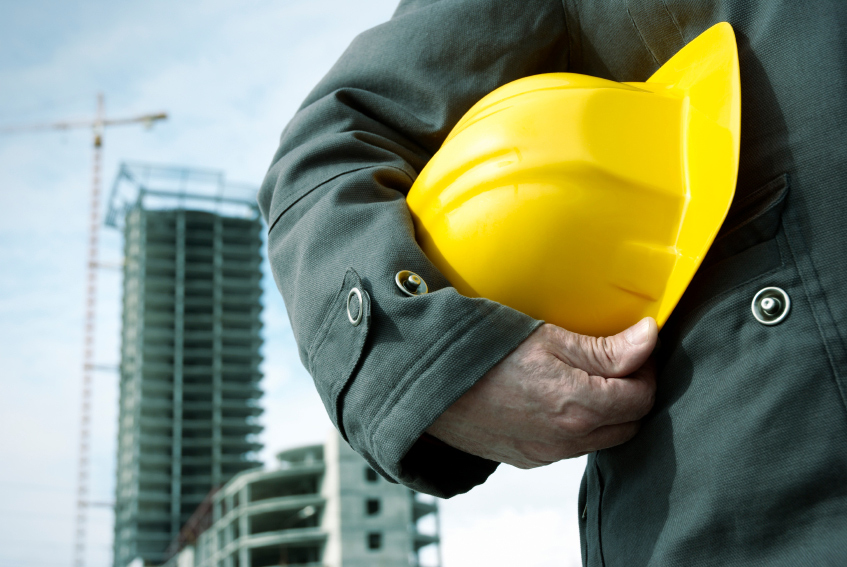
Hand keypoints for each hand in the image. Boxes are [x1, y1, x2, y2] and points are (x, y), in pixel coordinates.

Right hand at [426, 318, 657, 467]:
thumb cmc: (482, 353)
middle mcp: (568, 439)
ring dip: (606, 412)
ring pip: (601, 439)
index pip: (642, 395)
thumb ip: (605, 349)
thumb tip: (649, 339)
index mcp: (579, 406)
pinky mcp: (528, 459)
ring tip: (584, 378)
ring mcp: (547, 454)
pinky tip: (556, 399)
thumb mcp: (548, 338)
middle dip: (631, 392)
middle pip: (629, 423)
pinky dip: (577, 425)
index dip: (645, 367)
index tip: (633, 345)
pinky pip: (570, 447)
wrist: (429, 385)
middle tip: (614, 361)